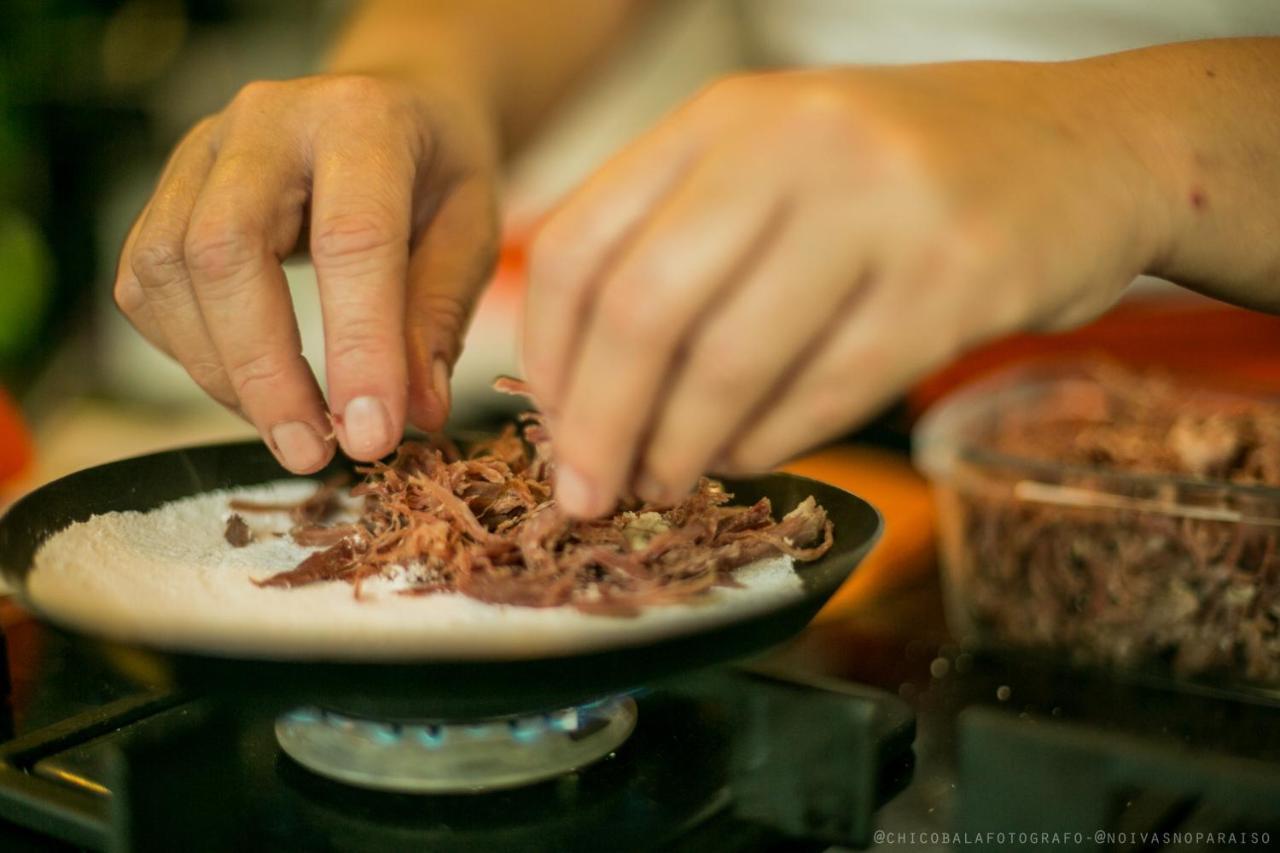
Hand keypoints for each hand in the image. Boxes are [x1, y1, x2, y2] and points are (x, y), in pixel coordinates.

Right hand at [114, 73, 499, 471]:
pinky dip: (193, 355)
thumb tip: (413, 414)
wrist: (393, 104)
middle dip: (265, 372)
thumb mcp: (471, 230)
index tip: (371, 435)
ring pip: (167, 271)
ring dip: (224, 374)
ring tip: (292, 430)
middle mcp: (264, 121)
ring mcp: (200, 152)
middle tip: (313, 453)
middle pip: (224, 250)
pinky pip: (146, 287)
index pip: (350, 238)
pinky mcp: (165, 193)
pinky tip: (253, 389)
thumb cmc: (438, 172)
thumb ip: (439, 316)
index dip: (358, 346)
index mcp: (360, 118)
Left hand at [524, 65, 1166, 515]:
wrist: (1084, 151)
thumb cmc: (904, 174)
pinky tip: (748, 457)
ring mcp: (880, 208)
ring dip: (682, 449)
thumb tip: (580, 378)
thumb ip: (677, 239)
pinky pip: (823, 395)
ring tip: (667, 480)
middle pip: (642, 309)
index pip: (584, 244)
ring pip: (731, 364)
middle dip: (600, 424)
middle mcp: (795, 145)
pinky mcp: (954, 281)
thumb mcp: (777, 162)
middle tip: (588, 489)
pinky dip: (768, 446)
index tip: (552, 424)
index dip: (551, 356)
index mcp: (728, 117)